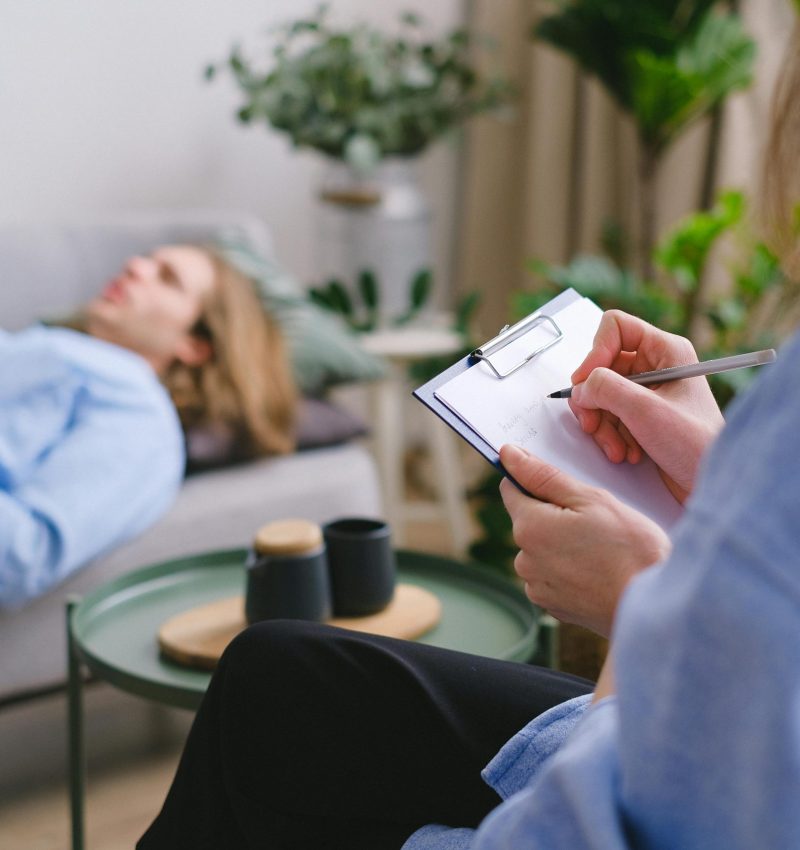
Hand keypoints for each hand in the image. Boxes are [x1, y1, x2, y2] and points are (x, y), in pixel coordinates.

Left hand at [499, 444, 669, 637]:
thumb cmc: (630, 549)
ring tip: (600, 549)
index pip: (512, 489)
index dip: (533, 480)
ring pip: (541, 550)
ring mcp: (537, 586)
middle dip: (553, 514)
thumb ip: (544, 476)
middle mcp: (524, 559)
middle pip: (528, 521)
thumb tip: (509, 454)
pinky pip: (552, 576)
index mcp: (530, 527)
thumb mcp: (591, 499)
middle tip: (594, 520)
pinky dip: (569, 570)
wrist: (656, 608)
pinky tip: (597, 571)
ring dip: (561, 544)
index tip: (559, 484)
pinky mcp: (552, 606)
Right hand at [569, 310, 723, 502]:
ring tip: (616, 447)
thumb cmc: (697, 446)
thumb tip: (580, 386)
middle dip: (594, 400)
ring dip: (601, 424)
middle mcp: (656, 366)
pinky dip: (609, 435)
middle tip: (593, 424)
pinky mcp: (640, 415)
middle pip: (601, 366)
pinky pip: (607, 415)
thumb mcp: (645, 411)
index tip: (586, 381)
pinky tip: (625, 452)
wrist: (711, 484)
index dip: (595, 352)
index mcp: (666, 350)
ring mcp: (647, 392)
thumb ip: (606, 389)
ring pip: (600, 394)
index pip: (615, 328)